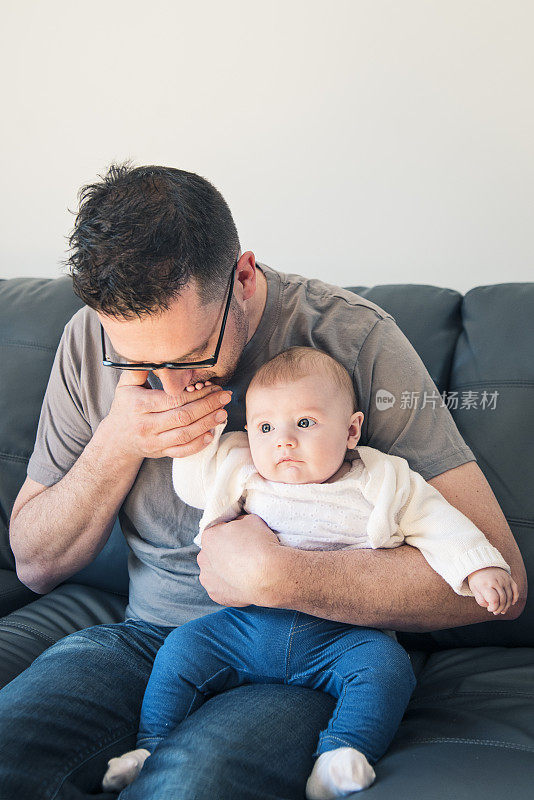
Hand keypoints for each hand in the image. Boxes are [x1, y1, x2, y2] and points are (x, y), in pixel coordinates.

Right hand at [100, 374, 231, 460]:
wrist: (116, 439)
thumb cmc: (125, 407)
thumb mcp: (126, 386)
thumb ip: (138, 370)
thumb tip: (151, 354)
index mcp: (140, 406)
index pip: (173, 399)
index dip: (195, 393)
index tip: (213, 386)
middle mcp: (147, 425)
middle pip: (182, 417)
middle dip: (207, 406)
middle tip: (225, 397)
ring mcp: (154, 442)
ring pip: (185, 435)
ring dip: (207, 424)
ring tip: (223, 413)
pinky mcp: (161, 452)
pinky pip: (182, 451)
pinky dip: (198, 444)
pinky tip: (211, 434)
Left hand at [197, 514, 281, 606]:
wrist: (270, 575)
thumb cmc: (261, 546)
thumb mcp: (252, 520)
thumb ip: (239, 521)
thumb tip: (239, 526)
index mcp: (209, 537)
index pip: (217, 531)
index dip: (231, 533)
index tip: (242, 538)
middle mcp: (203, 558)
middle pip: (213, 552)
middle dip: (224, 552)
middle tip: (243, 554)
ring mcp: (208, 579)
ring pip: (215, 571)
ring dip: (224, 570)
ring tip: (243, 571)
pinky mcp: (215, 595)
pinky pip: (221, 587)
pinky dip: (229, 585)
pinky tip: (243, 582)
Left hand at [467, 567, 518, 614]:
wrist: (481, 564)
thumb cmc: (477, 579)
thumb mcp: (474, 589)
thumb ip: (480, 599)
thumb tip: (489, 606)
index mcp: (485, 584)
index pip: (494, 600)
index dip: (493, 608)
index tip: (489, 609)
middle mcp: (496, 581)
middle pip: (502, 600)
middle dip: (500, 609)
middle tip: (496, 612)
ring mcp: (504, 579)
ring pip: (509, 596)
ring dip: (507, 606)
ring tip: (502, 610)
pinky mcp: (509, 578)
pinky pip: (515, 590)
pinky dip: (514, 598)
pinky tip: (511, 603)